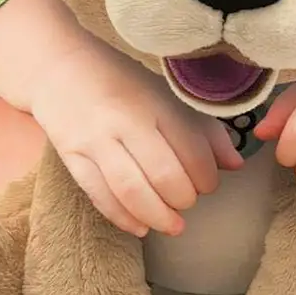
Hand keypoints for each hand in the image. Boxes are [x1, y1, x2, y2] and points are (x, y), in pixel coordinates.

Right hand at [30, 35, 244, 238]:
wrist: (59, 67)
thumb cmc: (120, 81)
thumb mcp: (164, 94)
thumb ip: (201, 128)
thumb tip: (236, 165)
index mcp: (154, 102)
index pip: (191, 149)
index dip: (207, 176)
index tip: (208, 183)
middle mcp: (125, 121)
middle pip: (163, 175)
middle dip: (184, 198)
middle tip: (189, 200)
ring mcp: (95, 140)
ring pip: (131, 190)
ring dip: (158, 216)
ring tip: (173, 225)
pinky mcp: (71, 157)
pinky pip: (99, 196)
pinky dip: (123, 218)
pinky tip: (140, 227)